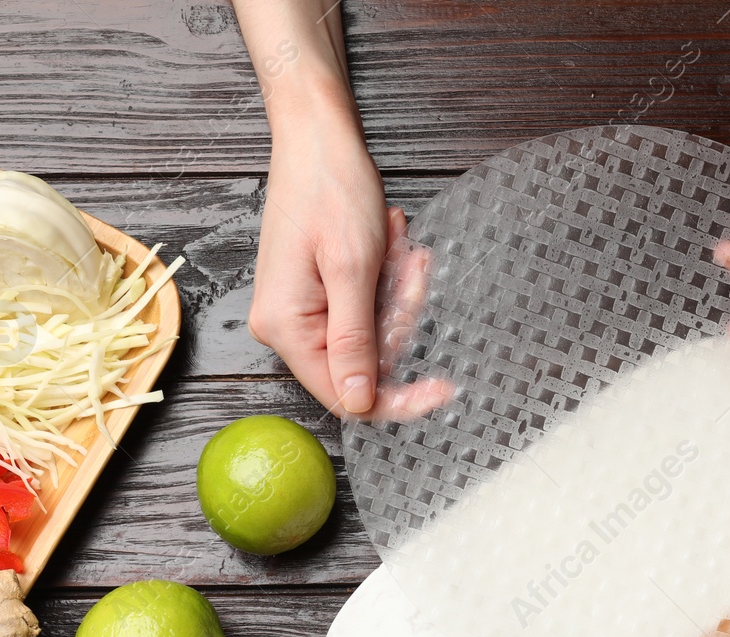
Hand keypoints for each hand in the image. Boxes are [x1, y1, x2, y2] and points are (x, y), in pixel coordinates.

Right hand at [248, 119, 448, 420]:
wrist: (318, 139)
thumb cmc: (330, 190)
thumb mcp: (351, 268)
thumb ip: (353, 342)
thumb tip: (358, 402)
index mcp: (286, 327)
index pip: (345, 395)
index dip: (397, 398)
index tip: (443, 388)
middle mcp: (287, 327)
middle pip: (365, 363)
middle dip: (400, 318)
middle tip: (411, 265)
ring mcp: (302, 311)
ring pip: (374, 335)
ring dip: (398, 294)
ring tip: (399, 245)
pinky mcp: (318, 295)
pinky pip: (367, 310)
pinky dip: (389, 282)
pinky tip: (392, 244)